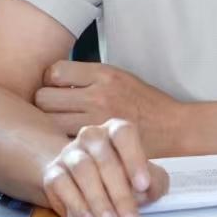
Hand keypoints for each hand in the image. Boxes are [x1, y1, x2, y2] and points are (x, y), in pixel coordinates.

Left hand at [34, 61, 183, 154]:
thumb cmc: (144, 102)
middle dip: (44, 104)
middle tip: (54, 111)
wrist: (172, 127)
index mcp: (103, 74)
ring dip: (49, 125)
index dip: (50, 81)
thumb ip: (89, 78)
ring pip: (48, 122)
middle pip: (43, 98)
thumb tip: (55, 77)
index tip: (57, 88)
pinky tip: (70, 143)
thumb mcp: (120, 77)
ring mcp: (96, 121)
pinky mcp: (98, 144)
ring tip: (59, 127)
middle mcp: (97, 95)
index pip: (54, 72)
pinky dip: (62, 142)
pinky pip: (63, 141)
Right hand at [41, 118, 169, 216]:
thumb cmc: (119, 175)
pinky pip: (62, 185)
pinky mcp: (53, 172)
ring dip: (99, 201)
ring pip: (83, 170)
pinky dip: (78, 204)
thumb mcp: (143, 177)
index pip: (124, 134)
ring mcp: (70, 153)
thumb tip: (149, 190)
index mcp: (115, 131)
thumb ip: (153, 182)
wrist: (80, 178)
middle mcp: (91, 136)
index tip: (143, 185)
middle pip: (105, 159)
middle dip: (120, 195)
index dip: (134, 158)